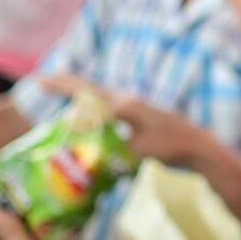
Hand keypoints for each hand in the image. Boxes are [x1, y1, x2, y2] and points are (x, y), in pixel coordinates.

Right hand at [41, 73, 204, 165]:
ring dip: (82, 93)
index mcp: (125, 105)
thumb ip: (113, 153)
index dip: (63, 88)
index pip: (87, 94)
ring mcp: (136, 108)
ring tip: (63, 88)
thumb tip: (88, 162)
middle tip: (45, 78)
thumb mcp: (138, 151)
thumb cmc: (170, 146)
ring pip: (101, 97)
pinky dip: (96, 107)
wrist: (198, 145)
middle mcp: (129, 101)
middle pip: (92, 89)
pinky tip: (91, 112)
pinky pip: (111, 108)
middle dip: (68, 84)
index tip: (42, 80)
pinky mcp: (142, 117)